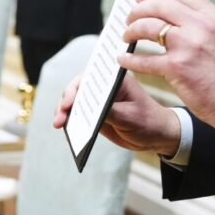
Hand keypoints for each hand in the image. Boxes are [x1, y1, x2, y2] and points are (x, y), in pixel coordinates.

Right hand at [54, 73, 180, 157]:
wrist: (156, 137)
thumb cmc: (148, 122)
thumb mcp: (129, 117)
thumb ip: (108, 111)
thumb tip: (87, 108)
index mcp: (114, 80)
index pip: (89, 78)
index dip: (75, 88)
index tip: (69, 102)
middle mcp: (103, 87)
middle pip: (76, 89)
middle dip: (65, 101)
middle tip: (60, 116)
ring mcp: (97, 100)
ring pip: (73, 101)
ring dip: (63, 111)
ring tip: (58, 124)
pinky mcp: (94, 113)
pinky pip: (77, 114)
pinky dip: (69, 120)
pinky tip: (64, 128)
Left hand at [118, 0, 214, 134]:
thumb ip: (200, 22)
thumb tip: (169, 13)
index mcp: (214, 16)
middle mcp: (202, 26)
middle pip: (159, 6)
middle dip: (138, 10)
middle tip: (129, 18)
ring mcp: (188, 46)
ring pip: (148, 27)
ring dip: (131, 30)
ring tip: (127, 36)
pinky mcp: (177, 67)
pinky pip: (144, 59)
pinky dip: (129, 59)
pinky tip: (123, 59)